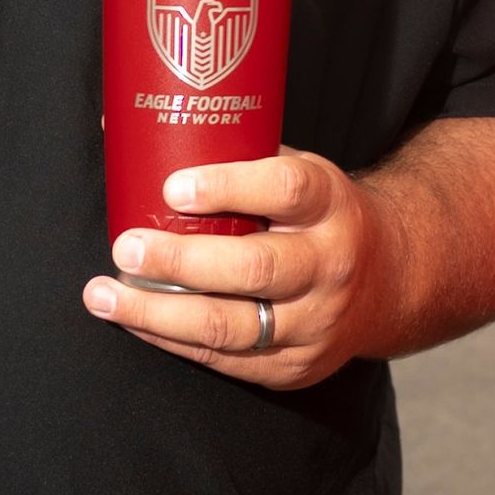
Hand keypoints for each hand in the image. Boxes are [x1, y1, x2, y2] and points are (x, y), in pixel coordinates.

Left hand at [82, 149, 392, 390]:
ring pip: (230, 326)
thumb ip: (237, 158)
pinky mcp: (292, 367)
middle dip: (180, 261)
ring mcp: (314, 323)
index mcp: (330, 203)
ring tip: (106, 294)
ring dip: (158, 312)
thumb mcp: (300, 173)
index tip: (173, 186)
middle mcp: (329, 264)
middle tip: (125, 246)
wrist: (388, 280)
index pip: (286, 190)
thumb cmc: (320, 215)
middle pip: (255, 268)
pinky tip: (135, 320)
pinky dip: (171, 339)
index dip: (228, 187)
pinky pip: (223, 359)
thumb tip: (137, 127)